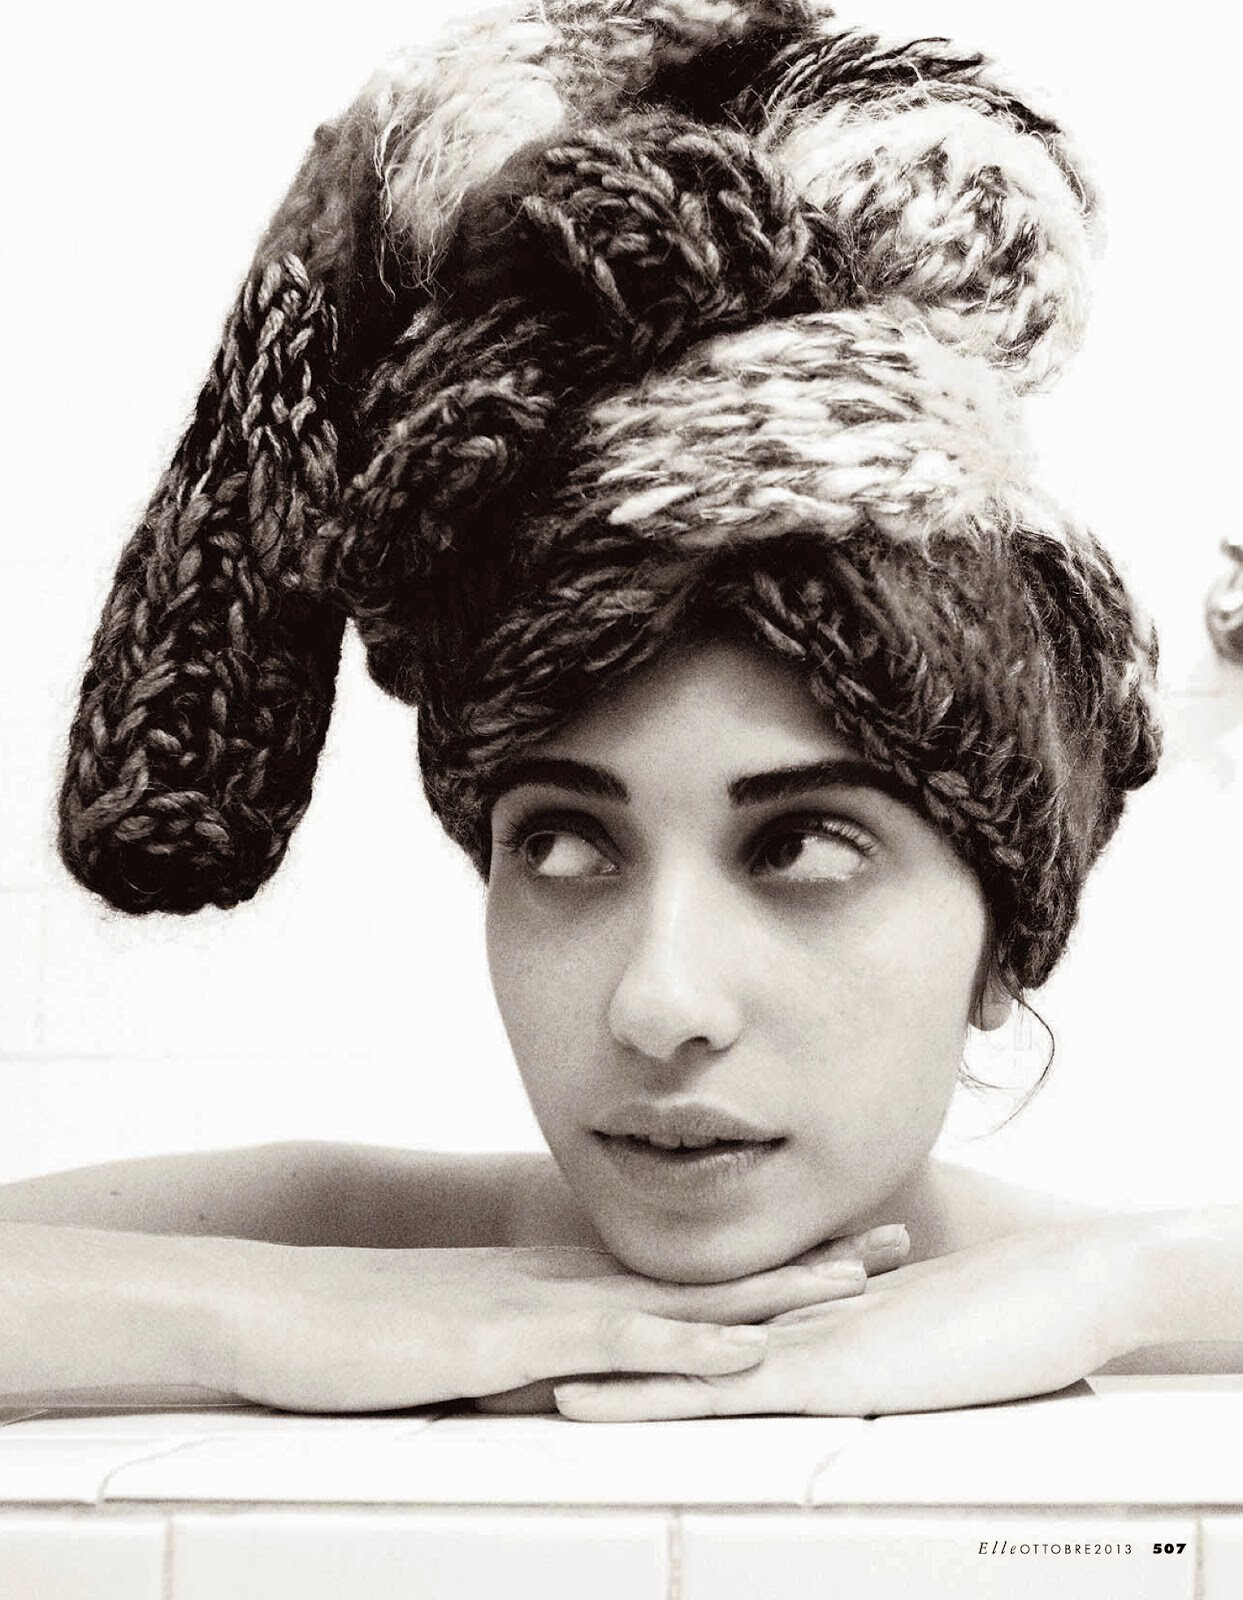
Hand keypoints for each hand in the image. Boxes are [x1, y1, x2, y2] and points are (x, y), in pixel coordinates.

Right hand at [215, 1226, 907, 1413]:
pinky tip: (741, 1347)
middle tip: (894, 1244)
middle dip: (801, 1264)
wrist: (267, 1305)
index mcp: (557, 1286)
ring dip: (770, 1294)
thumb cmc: (351, 1333)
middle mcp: (564, 1285)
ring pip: (678, 1299)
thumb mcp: (454, 1344)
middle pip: (706, 1274)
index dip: (765, 1264)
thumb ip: (517, 1354)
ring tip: (856, 1284)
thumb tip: (565, 1381)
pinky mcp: (504, 1343)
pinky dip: (683, 1346)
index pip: (682, 1273)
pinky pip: (610, 1343)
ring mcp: (539, 1309)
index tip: (843, 1252)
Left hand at [553, 1219, 1141, 1419]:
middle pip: (663, 1331)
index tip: (564, 1332)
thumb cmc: (1010, 1316)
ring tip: (511, 1371)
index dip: (629, 1326)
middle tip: (504, 1350)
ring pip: (668, 1358)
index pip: (698, 1322)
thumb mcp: (917, 1339)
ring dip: (589, 1367)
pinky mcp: (820, 1374)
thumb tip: (843, 1358)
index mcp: (800, 1315)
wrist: (1067, 1285)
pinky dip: (650, 1393)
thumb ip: (870, 1344)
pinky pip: (719, 1387)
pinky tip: (593, 1400)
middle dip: (585, 1343)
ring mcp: (796, 1344)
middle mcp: (783, 1322)